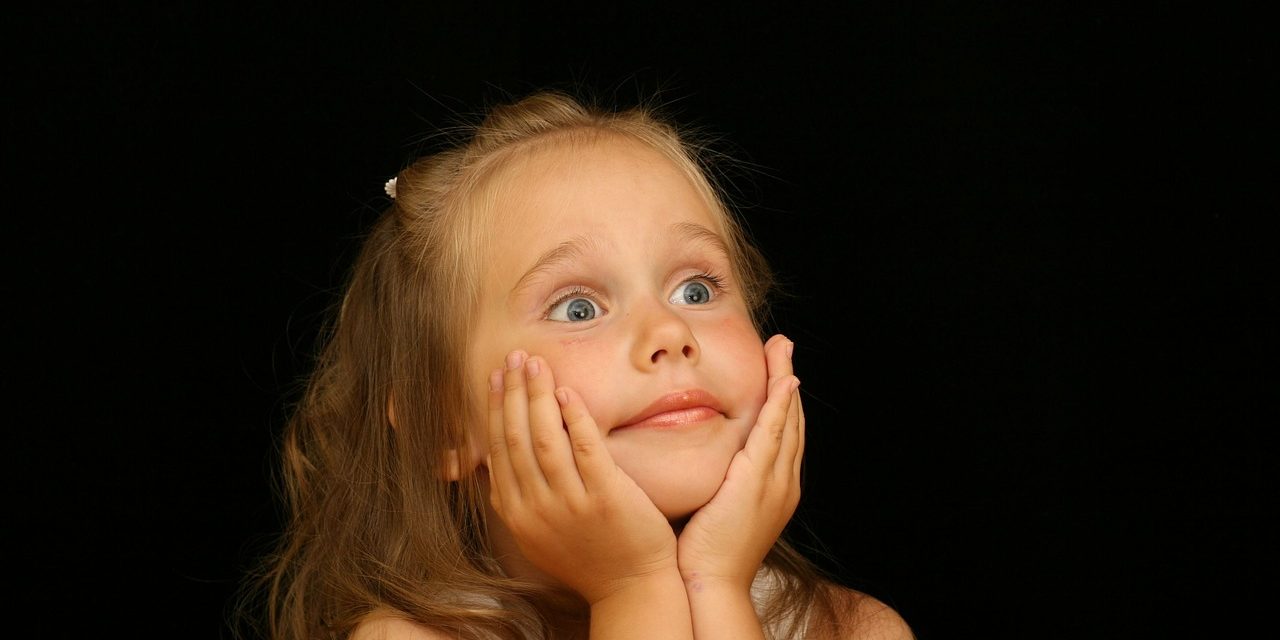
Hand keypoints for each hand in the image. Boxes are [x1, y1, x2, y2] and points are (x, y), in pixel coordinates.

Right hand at [485, 350, 679, 604]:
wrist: (631, 588)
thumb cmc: (588, 557)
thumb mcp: (537, 536)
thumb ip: (516, 501)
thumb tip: (491, 466)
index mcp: (517, 514)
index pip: (498, 450)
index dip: (495, 409)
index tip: (496, 378)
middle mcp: (537, 509)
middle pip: (516, 438)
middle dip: (512, 393)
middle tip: (514, 358)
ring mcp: (572, 504)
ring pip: (545, 439)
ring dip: (538, 396)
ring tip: (536, 364)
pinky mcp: (607, 497)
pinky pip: (586, 448)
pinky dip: (575, 417)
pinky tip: (568, 393)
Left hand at [676, 334, 803, 592]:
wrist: (710, 582)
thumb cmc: (705, 552)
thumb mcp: (717, 508)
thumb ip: (716, 481)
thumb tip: (702, 462)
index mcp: (774, 489)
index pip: (781, 435)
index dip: (781, 401)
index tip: (777, 372)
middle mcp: (782, 482)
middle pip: (791, 421)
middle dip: (787, 382)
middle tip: (784, 348)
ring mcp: (775, 481)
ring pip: (786, 421)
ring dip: (785, 381)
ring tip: (783, 350)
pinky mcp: (758, 480)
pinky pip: (774, 433)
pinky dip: (780, 405)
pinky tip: (782, 381)